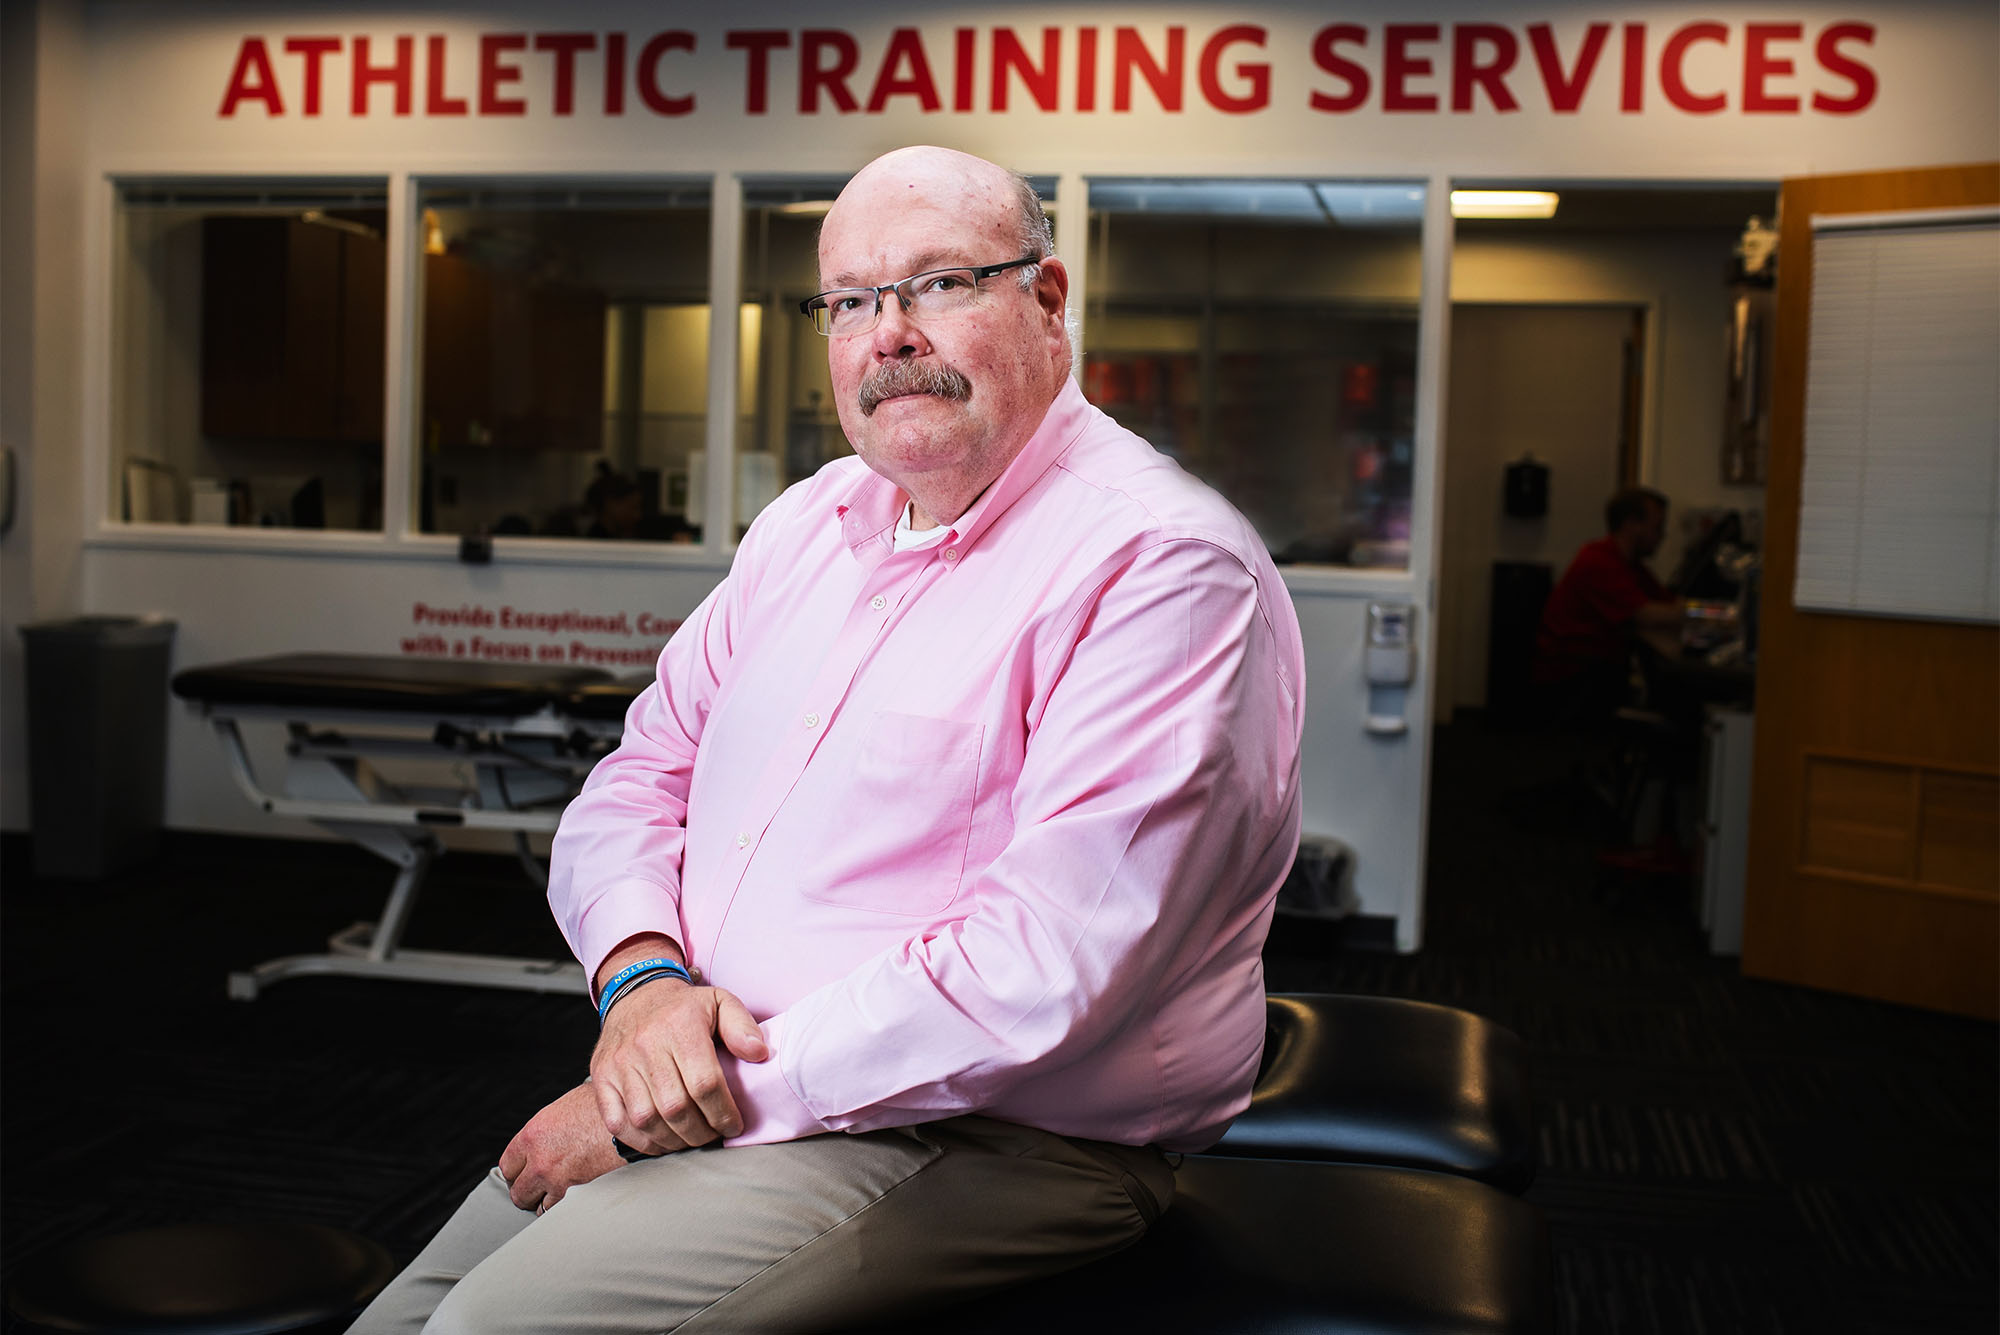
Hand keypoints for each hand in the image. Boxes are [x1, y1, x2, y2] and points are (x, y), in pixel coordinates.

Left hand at [499, 1083, 625, 1212]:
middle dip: (528, 1192)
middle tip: (538, 1189)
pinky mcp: (580, 1195)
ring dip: (548, 1202)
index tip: (523, 1174)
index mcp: (534, 1134)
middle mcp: (541, 1160)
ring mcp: (559, 1181)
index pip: (507, 1166)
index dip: (516, 1172)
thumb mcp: (571, 1103)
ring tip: (561, 1194)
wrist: (636, 1119)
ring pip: (539, 1208)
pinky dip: (568, 1208)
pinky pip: (563, 1212)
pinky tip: (576, 1198)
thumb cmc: (610, 1106)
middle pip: (518, 1192)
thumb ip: (553, 1122)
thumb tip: (553, 1128)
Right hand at [589, 979, 769, 1154]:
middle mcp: (646, 1045)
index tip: (733, 1125)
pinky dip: (642, 1141)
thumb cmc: (683, 1007)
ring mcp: (620, 1064)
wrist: (636, 995)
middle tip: (713, 1135)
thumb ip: (742, 1027)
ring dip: (674, 1140)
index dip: (723, 1113)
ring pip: (647, 1119)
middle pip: (675, 1107)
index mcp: (680, 1026)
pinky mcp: (602, 1077)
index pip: (705, 1083)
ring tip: (691, 1139)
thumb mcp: (721, 1002)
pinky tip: (663, 1141)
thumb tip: (759, 1054)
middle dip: (701, 1132)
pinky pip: (618, 1122)